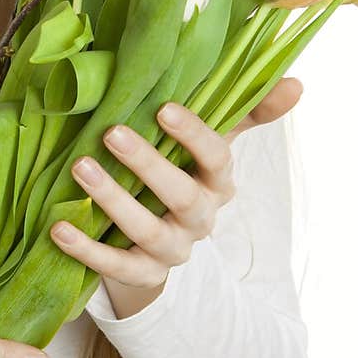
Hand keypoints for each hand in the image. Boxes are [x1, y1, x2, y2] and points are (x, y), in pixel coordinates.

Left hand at [50, 75, 303, 318]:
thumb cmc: (185, 173)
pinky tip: (59, 227)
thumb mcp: (214, 143)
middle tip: (111, 132)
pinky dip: (87, 249)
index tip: (164, 108)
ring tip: (79, 168)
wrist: (164, 242)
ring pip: (146, 231)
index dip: (193, 135)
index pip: (216, 158)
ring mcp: (172, 250)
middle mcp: (200, 218)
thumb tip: (298, 82)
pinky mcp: (143, 275)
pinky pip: (116, 266)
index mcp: (219, 182)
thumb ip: (248, 110)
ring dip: (112, 200)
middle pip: (180, 194)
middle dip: (147, 164)